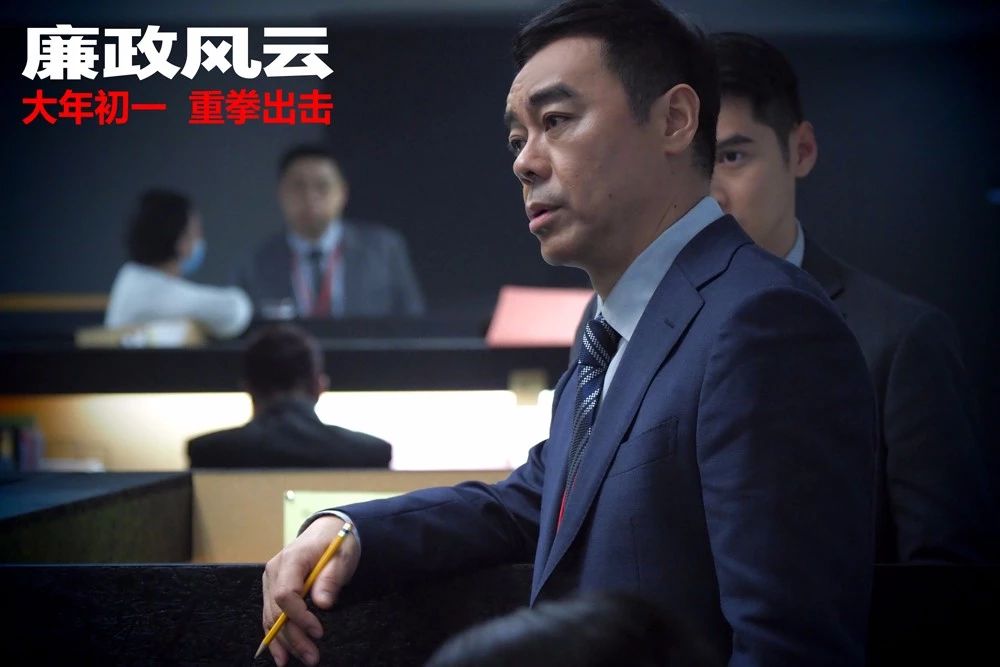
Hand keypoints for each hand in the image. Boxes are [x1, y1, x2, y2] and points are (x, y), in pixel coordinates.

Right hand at [262, 515, 359, 665]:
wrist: (327, 530)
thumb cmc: (336, 542)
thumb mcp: (342, 556)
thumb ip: (331, 578)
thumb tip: (323, 603)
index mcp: (291, 559)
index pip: (285, 594)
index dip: (299, 616)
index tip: (318, 632)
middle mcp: (274, 571)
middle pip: (276, 611)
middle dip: (293, 637)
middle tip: (313, 657)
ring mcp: (270, 581)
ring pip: (270, 618)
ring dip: (284, 642)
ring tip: (302, 659)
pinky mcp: (272, 590)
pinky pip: (270, 616)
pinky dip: (276, 637)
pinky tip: (282, 655)